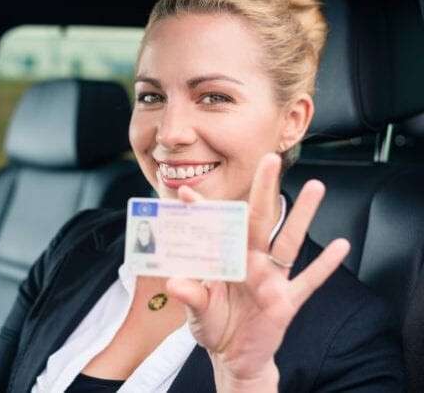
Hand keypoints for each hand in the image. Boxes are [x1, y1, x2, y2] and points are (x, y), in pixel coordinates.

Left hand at [166, 153, 349, 391]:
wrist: (235, 358)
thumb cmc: (214, 327)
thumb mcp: (198, 314)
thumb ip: (191, 297)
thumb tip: (175, 282)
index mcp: (225, 261)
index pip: (214, 230)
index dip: (202, 211)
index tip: (186, 191)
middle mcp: (250, 263)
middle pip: (259, 221)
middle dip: (263, 191)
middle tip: (270, 160)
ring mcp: (271, 280)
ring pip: (288, 242)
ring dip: (302, 216)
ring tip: (316, 188)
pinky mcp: (286, 301)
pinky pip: (308, 281)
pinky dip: (324, 266)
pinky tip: (343, 246)